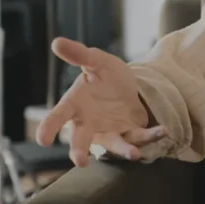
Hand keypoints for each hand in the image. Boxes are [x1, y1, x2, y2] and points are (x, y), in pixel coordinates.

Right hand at [36, 37, 165, 166]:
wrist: (130, 87)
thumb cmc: (106, 77)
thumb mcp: (96, 61)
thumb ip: (79, 54)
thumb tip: (56, 41)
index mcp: (76, 104)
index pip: (58, 116)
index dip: (48, 127)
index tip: (42, 140)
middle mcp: (89, 123)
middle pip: (81, 140)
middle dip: (79, 151)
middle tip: (80, 161)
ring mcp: (109, 131)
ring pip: (113, 145)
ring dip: (123, 150)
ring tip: (133, 154)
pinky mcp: (129, 134)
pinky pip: (139, 138)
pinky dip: (151, 136)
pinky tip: (162, 130)